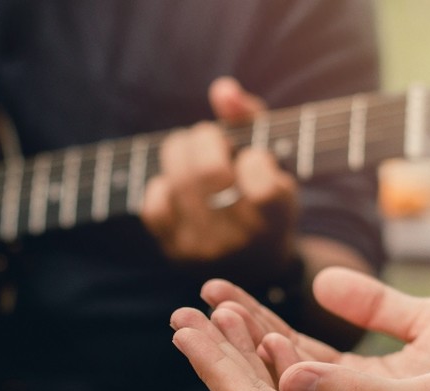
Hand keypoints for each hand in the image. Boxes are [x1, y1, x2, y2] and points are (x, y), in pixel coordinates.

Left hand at [141, 77, 297, 267]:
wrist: (253, 263)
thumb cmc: (265, 196)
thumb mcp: (275, 159)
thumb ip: (252, 118)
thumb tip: (221, 89)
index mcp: (275, 219)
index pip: (261, 184)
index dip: (254, 159)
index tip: (254, 159)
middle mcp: (240, 240)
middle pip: (207, 172)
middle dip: (203, 138)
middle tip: (209, 138)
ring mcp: (204, 249)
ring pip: (177, 182)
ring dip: (180, 152)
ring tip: (193, 152)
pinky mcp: (175, 252)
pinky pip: (154, 205)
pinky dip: (163, 184)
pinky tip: (178, 184)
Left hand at [198, 266, 429, 390]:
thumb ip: (359, 390)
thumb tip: (289, 374)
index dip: (219, 368)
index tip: (187, 328)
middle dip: (220, 352)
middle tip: (184, 312)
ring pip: (282, 381)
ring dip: (247, 341)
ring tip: (214, 302)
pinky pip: (315, 373)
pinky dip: (285, 343)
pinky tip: (263, 318)